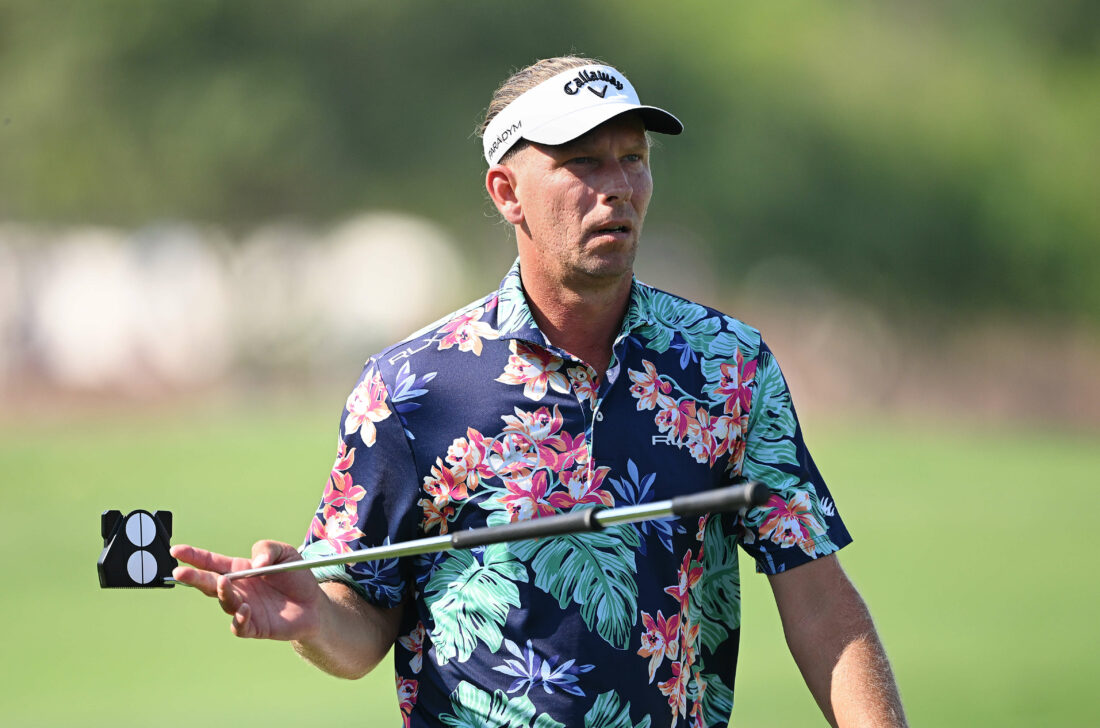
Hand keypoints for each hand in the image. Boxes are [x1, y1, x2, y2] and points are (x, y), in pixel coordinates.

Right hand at [171, 540, 323, 641]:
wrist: (314, 604)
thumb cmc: (295, 576)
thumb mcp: (285, 552)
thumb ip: (267, 549)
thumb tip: (255, 562)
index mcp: (239, 570)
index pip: (211, 562)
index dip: (193, 557)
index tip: (176, 551)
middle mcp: (237, 589)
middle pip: (210, 583)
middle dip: (193, 577)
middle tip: (180, 572)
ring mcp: (243, 608)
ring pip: (225, 603)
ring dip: (222, 593)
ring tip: (223, 582)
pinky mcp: (254, 625)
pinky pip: (240, 625)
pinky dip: (239, 618)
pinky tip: (245, 609)